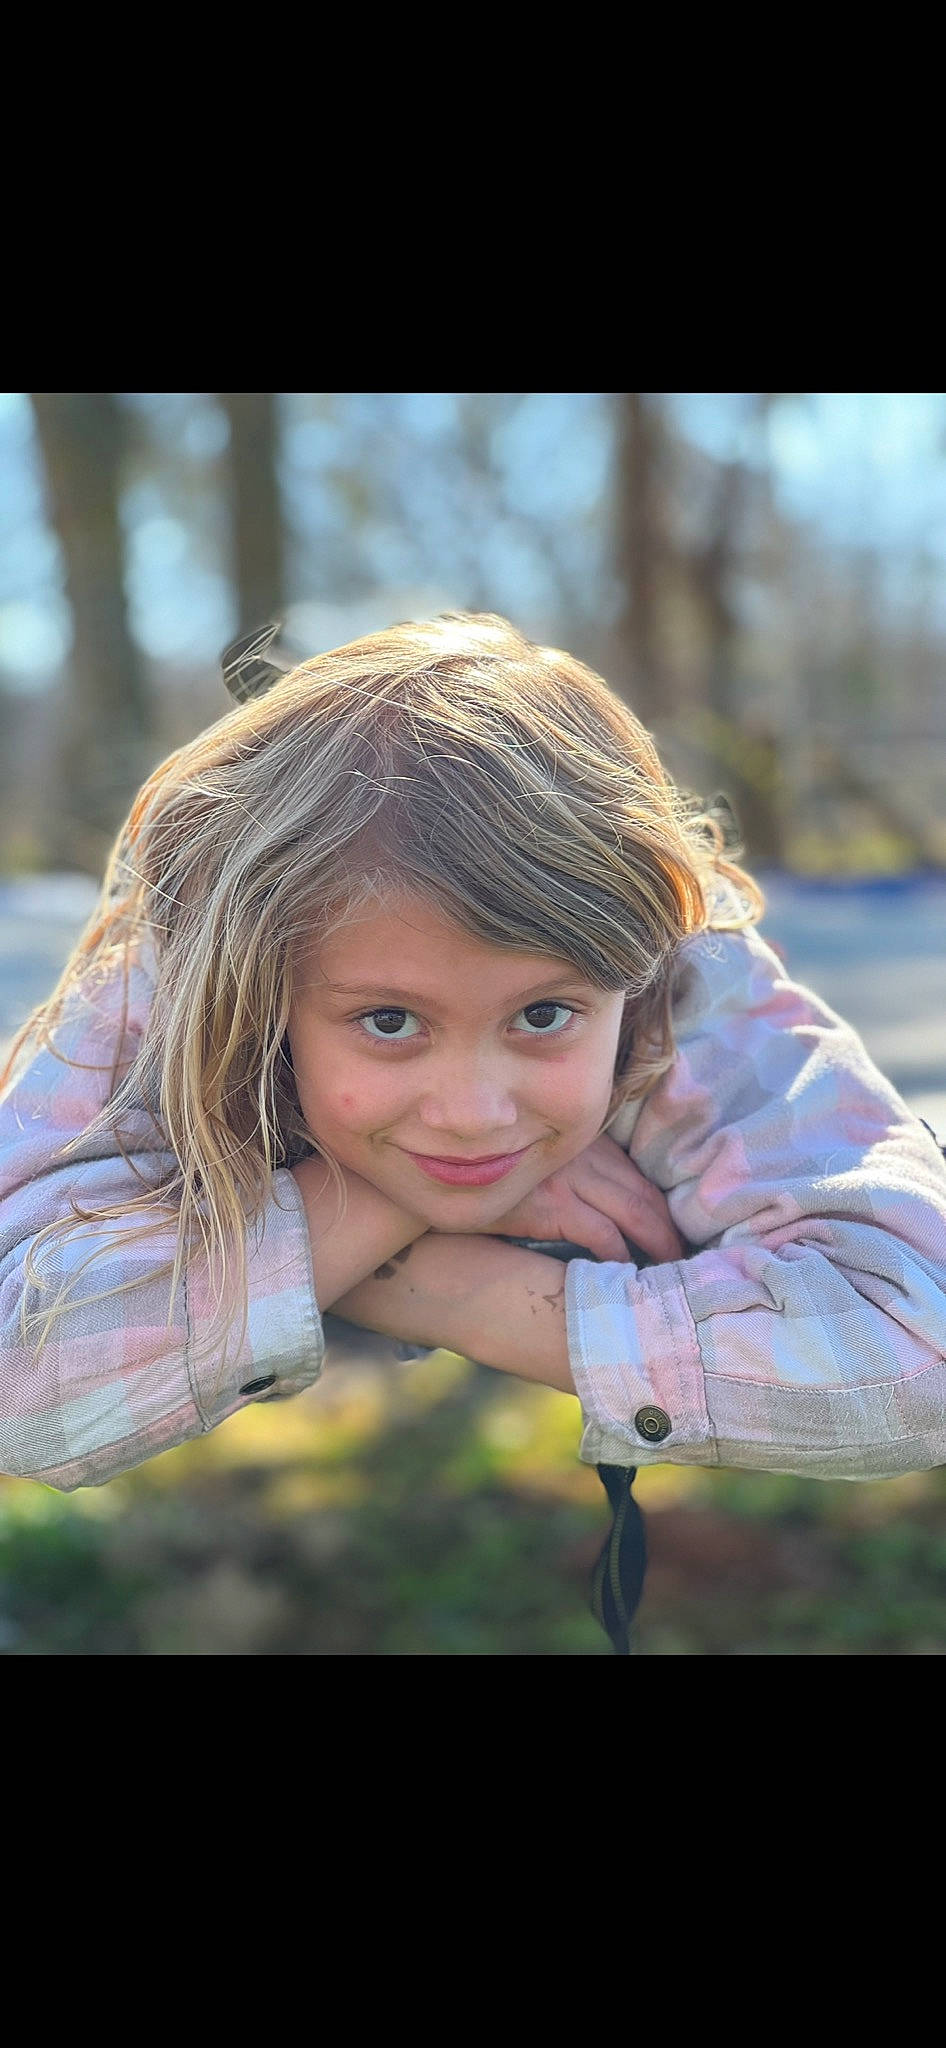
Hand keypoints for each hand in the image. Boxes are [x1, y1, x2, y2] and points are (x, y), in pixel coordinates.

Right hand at [482, 1132, 684, 1264]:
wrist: (441, 1180)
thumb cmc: (488, 1175)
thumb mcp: (537, 1159)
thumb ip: (573, 1171)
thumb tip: (609, 1209)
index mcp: (583, 1140)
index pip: (638, 1176)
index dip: (665, 1207)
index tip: (682, 1232)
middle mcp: (580, 1153)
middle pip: (643, 1194)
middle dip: (670, 1229)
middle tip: (689, 1257)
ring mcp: (566, 1177)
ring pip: (631, 1212)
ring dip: (657, 1244)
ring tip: (670, 1270)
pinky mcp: (549, 1205)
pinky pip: (599, 1233)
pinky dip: (620, 1254)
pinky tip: (628, 1273)